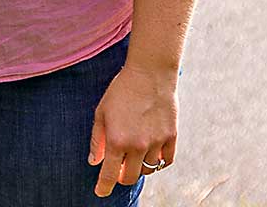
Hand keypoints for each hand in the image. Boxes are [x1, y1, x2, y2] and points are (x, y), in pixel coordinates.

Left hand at [88, 61, 179, 196]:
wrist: (150, 74)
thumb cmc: (121, 91)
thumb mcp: (101, 113)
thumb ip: (97, 140)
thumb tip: (95, 161)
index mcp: (117, 141)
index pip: (110, 175)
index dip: (104, 187)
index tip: (100, 193)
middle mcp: (138, 146)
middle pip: (130, 177)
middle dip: (121, 177)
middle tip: (118, 168)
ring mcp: (157, 143)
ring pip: (148, 170)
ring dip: (139, 167)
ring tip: (134, 153)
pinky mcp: (171, 137)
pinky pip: (166, 161)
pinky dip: (158, 162)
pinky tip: (151, 153)